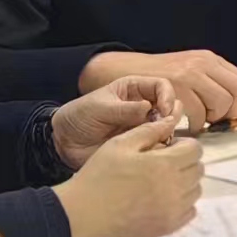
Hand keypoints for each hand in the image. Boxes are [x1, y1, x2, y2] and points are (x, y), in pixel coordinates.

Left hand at [51, 76, 183, 168]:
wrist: (64, 143)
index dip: (167, 96)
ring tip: (158, 138)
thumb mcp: (99, 108)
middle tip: (164, 126)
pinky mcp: (141, 144)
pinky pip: (159, 144)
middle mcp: (144, 106)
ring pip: (169, 125)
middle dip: (172, 114)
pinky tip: (153, 150)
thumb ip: (124, 109)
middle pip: (172, 105)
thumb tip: (150, 108)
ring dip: (168, 131)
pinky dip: (161, 147)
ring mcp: (144, 126)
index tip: (163, 110)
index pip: (162, 86)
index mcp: (135, 89)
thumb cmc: (79, 117)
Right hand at [53, 117, 202, 236]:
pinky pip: (189, 211)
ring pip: (195, 190)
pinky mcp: (168, 227)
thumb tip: (171, 121)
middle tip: (162, 165)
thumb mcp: (120, 144)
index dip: (183, 146)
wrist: (82, 214)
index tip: (167, 149)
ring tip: (160, 183)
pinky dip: (181, 204)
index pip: (195, 149)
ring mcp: (173, 210)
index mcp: (165, 164)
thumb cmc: (98, 176)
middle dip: (185, 163)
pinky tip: (161, 200)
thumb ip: (150, 130)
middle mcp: (175, 187)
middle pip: (198, 169)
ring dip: (184, 183)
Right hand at [81, 50, 236, 130]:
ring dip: (213, 119)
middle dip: (233, 113)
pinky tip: (184, 124)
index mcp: (210, 60)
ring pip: (221, 104)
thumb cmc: (156, 76)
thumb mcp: (189, 71)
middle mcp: (203, 63)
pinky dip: (194, 125)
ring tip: (199, 121)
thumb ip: (213, 83)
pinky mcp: (174, 88)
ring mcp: (189, 74)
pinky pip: (198, 113)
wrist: (121, 70)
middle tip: (219, 122)